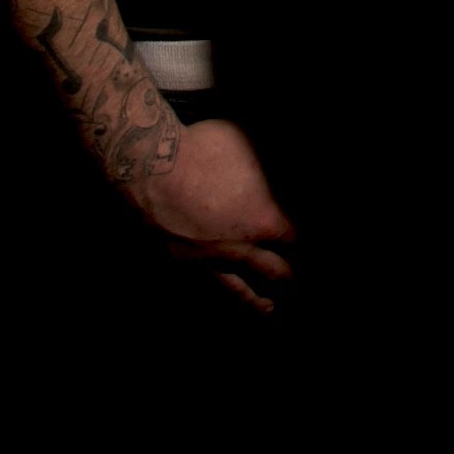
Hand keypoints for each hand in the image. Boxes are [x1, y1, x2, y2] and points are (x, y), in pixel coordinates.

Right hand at [130, 118, 296, 312]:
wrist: (147, 165)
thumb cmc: (203, 149)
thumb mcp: (250, 143)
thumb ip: (272, 162)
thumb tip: (290, 163)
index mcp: (262, 221)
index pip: (292, 241)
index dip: (300, 244)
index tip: (306, 248)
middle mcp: (237, 249)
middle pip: (272, 272)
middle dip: (286, 278)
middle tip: (295, 283)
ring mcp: (206, 261)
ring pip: (238, 291)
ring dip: (256, 301)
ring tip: (268, 309)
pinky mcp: (179, 264)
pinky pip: (205, 287)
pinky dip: (219, 296)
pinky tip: (224, 297)